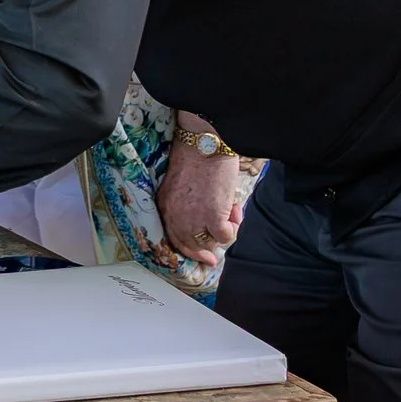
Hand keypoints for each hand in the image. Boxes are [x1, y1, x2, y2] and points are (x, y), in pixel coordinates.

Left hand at [156, 144, 246, 268]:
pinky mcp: (213, 216)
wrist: (205, 144)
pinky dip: (233, 227)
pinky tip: (235, 212)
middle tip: (220, 246)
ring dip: (225, 231)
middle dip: (208, 249)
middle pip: (191, 245)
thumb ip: (186, 205)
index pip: (174, 239)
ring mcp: (193, 218)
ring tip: (232, 213)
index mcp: (165, 206)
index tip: (205, 257)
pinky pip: (225, 236)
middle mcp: (175, 216)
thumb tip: (206, 222)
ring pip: (211, 242)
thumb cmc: (196, 158)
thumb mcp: (180, 186)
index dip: (191, 250)